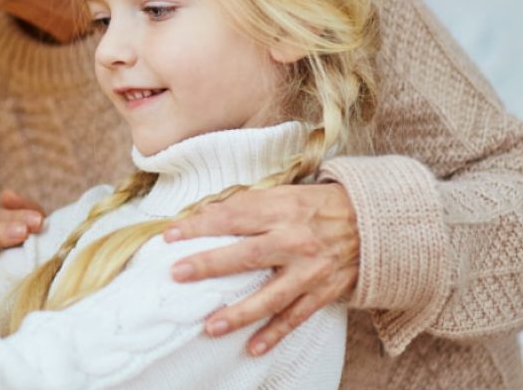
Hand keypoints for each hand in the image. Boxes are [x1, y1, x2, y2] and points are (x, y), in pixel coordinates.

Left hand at [164, 182, 358, 355]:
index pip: (232, 217)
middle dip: (210, 265)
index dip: (199, 226)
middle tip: (178, 274)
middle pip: (247, 255)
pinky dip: (275, 334)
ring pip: (271, 296)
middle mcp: (295, 241)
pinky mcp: (323, 291)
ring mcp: (310, 270)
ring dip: (240, 313)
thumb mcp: (282, 195)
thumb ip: (245, 206)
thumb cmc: (316, 206)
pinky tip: (253, 348)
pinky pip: (296, 317)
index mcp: (281, 211)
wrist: (372, 222)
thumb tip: (201, 216)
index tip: (169, 236)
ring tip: (211, 327)